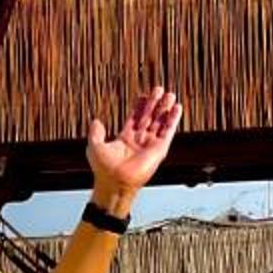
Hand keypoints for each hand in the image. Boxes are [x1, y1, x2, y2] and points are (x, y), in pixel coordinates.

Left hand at [86, 86, 182, 207]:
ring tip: (170, 95)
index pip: (135, 118)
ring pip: (160, 122)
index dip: (140, 106)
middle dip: (155, 103)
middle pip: (149, 117)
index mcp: (125, 139)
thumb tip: (96, 121)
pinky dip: (173, 120)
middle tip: (159, 89)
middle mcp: (139, 140)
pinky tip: (176, 108)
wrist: (115, 182)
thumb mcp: (95, 146)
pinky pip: (168, 132)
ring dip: (165, 109)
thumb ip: (96, 132)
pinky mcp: (159, 150)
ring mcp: (150, 144)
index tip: (144, 95)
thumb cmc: (103, 169)